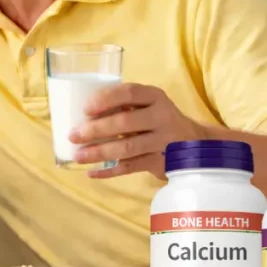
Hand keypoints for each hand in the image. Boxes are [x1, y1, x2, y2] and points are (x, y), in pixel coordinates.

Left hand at [68, 83, 205, 178]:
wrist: (194, 143)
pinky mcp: (161, 162)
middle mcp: (162, 116)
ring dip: (99, 152)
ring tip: (78, 156)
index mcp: (155, 96)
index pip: (129, 93)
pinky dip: (109, 171)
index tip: (85, 109)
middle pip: (124, 122)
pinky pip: (131, 167)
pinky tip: (92, 173)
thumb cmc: (157, 120)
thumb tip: (81, 115)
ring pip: (126, 148)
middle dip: (95, 130)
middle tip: (73, 135)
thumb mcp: (148, 105)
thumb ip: (123, 106)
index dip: (105, 100)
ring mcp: (163, 141)